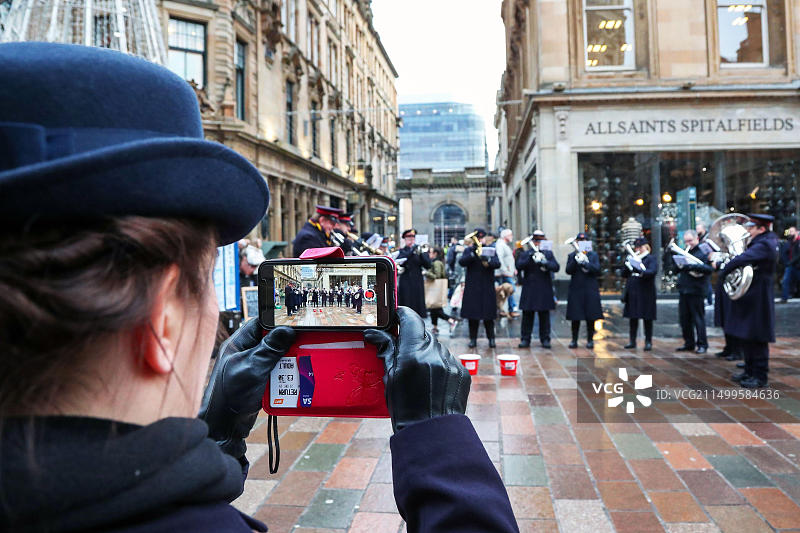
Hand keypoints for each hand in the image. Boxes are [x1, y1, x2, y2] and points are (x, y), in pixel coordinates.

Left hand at [199, 319, 295, 459]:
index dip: (277, 322)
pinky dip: (286, 376)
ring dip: (288, 362)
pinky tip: (294, 379)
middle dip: (287, 345)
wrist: (225, 427)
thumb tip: (286, 330)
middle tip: (302, 347)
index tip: (295, 324)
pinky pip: (277, 374)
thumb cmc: (229, 395)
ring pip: (277, 358)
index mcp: (238, 344)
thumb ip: (269, 348)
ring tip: (300, 364)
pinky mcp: (260, 381)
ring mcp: (253, 368)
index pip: (260, 323)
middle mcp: (246, 353)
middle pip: (272, 341)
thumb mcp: (253, 367)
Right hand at [364, 307, 469, 432]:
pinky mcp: (462, 372)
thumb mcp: (390, 378)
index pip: (411, 319)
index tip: (397, 317)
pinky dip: (439, 365)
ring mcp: (451, 363)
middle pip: (423, 333)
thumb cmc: (406, 408)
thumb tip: (375, 333)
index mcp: (414, 354)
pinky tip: (432, 381)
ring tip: (419, 373)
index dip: (402, 315)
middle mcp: (435, 354)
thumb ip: (387, 350)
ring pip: (436, 347)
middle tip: (402, 350)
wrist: (431, 433)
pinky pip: (448, 360)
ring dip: (427, 352)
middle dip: (412, 338)